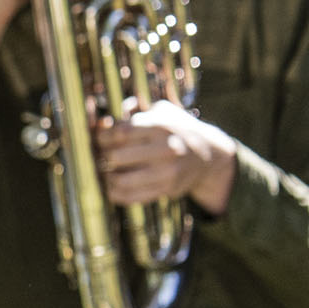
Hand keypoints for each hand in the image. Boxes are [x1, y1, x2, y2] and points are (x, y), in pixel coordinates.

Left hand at [95, 98, 241, 213]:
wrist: (207, 154)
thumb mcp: (160, 111)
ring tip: (107, 173)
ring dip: (107, 178)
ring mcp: (166, 171)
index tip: (101, 140)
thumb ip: (132, 110)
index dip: (102, 138)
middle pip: (116, 156)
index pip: (119, 133)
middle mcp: (164, 149)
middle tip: (102, 157)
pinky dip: (115, 194)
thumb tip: (101, 121)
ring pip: (121, 180)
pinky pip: (131, 197)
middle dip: (103, 157)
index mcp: (160, 126)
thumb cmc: (175, 129)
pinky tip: (113, 187)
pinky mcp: (167, 189)